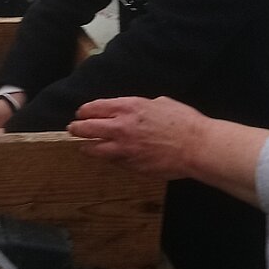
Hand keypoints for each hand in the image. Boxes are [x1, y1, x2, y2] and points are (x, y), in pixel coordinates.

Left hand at [67, 96, 207, 178]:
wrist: (195, 146)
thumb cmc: (183, 121)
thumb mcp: (159, 103)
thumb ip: (140, 107)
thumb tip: (131, 111)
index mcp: (129, 107)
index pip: (95, 108)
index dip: (85, 111)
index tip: (81, 113)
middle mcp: (121, 127)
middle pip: (88, 128)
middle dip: (77, 128)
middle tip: (73, 129)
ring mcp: (124, 149)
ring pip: (95, 149)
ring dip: (87, 147)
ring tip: (83, 147)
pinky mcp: (131, 165)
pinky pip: (114, 161)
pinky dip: (109, 158)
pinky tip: (108, 157)